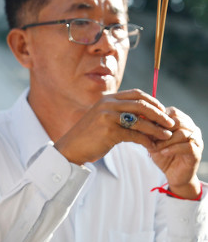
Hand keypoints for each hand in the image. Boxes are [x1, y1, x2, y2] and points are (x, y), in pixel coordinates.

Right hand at [55, 89, 174, 164]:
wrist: (71, 147)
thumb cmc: (89, 135)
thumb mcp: (103, 117)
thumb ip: (120, 112)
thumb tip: (145, 114)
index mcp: (108, 99)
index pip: (137, 94)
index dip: (153, 101)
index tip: (163, 111)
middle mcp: (107, 104)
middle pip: (141, 105)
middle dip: (159, 114)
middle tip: (170, 123)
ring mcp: (108, 117)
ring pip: (140, 121)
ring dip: (156, 129)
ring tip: (166, 135)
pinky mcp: (109, 132)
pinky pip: (134, 135)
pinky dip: (146, 141)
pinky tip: (151, 146)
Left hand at [150, 106, 202, 198]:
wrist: (173, 174)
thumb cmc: (163, 154)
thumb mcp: (152, 140)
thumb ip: (148, 130)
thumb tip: (138, 119)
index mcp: (182, 122)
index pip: (171, 112)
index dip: (157, 117)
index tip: (145, 125)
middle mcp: (191, 128)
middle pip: (177, 121)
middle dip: (161, 129)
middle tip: (149, 137)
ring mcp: (196, 140)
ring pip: (182, 134)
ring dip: (165, 140)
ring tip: (155, 147)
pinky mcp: (197, 152)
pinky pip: (187, 146)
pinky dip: (173, 148)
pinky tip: (163, 152)